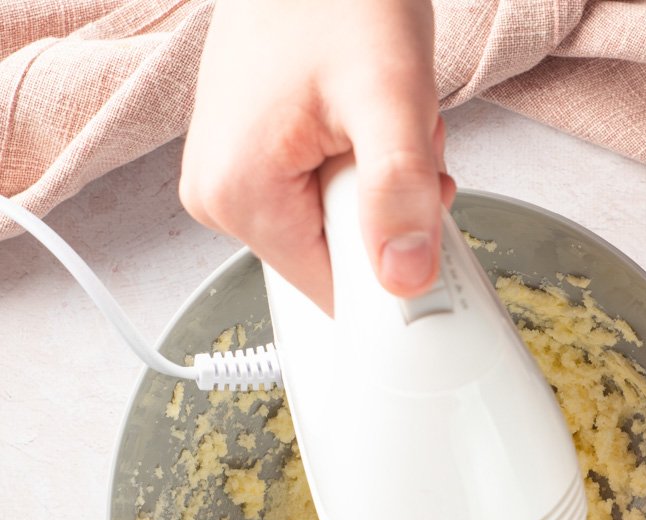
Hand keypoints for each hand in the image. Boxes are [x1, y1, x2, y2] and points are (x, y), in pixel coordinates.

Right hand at [180, 0, 454, 312]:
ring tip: (379, 120)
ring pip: (342, 229)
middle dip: (391, 215)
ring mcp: (236, 178)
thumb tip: (406, 278)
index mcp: (238, 195)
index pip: (335, 295)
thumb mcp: (389, 97)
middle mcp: (222, 195)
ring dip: (384, 187)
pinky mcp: (256, 161)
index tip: (422, 218)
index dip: (394, 267)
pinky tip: (365, 121)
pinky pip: (331, 199)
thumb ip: (399, 193)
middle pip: (341, 261)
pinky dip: (366, 169)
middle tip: (400, 143)